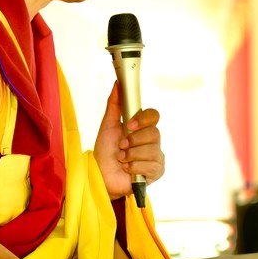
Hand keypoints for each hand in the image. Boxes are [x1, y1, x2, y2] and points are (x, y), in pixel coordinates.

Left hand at [94, 82, 164, 199]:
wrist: (101, 175)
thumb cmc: (105, 151)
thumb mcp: (108, 125)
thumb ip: (114, 104)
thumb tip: (117, 83)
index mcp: (142, 127)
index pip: (154, 115)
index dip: (143, 119)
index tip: (129, 125)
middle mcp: (151, 141)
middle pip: (154, 133)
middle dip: (133, 141)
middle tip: (121, 146)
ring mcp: (156, 156)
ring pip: (152, 150)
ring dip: (131, 156)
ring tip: (122, 160)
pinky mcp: (156, 171)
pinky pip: (152, 166)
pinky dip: (135, 167)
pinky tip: (128, 170)